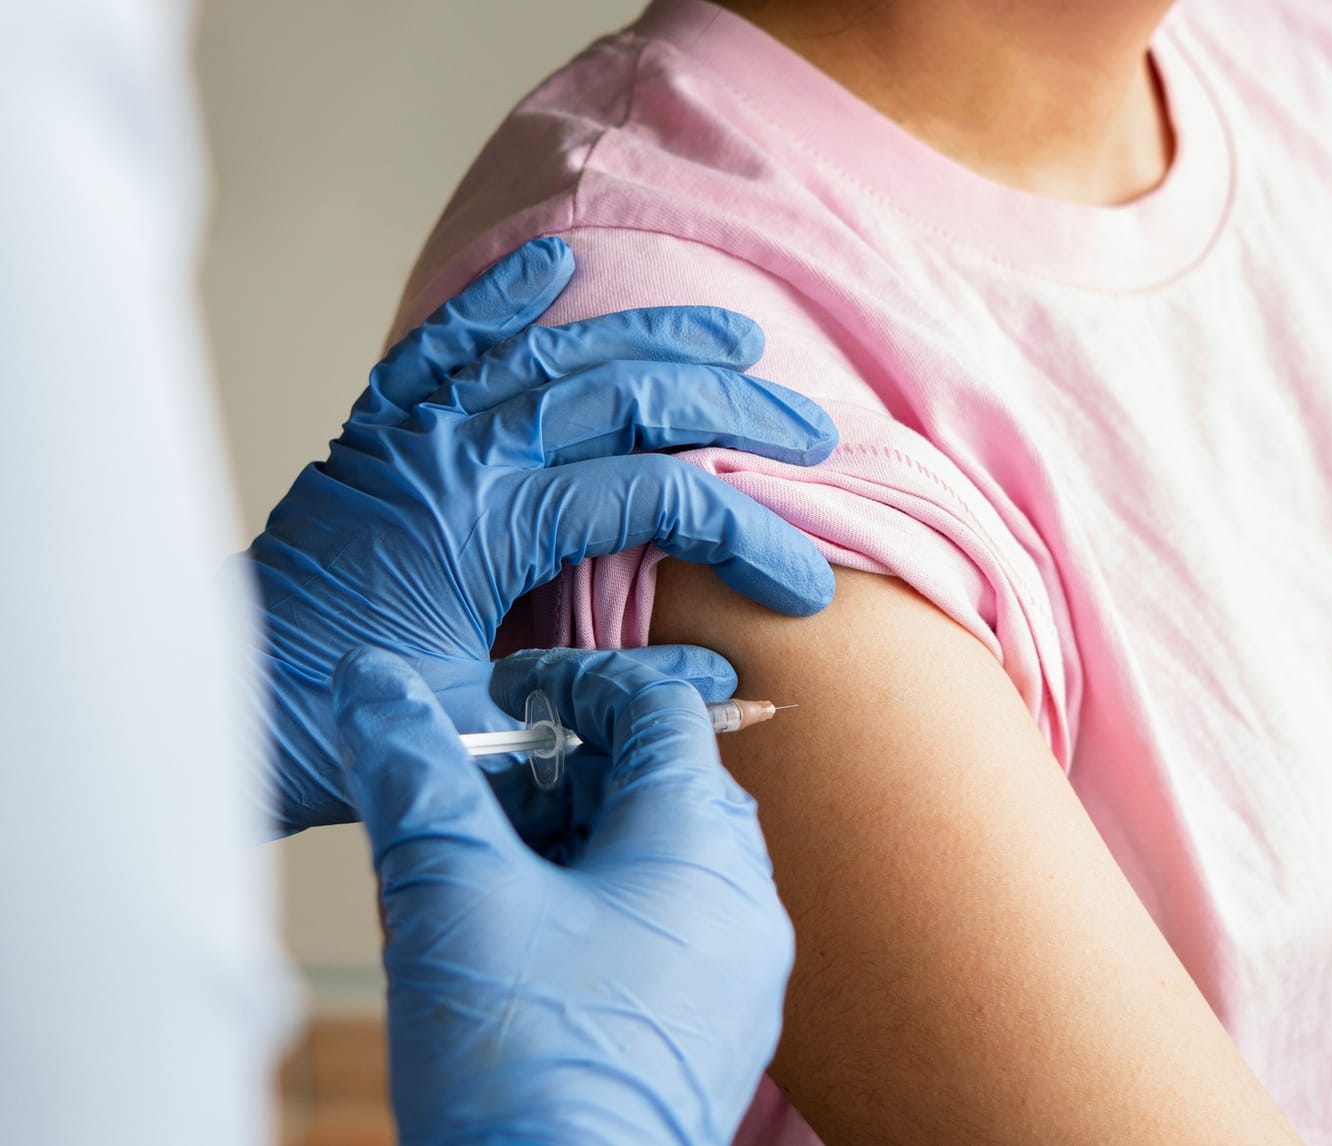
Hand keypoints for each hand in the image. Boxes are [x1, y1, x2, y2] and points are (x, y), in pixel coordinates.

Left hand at [249, 236, 836, 832]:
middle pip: (624, 396)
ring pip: (554, 351)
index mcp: (492, 520)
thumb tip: (728, 682)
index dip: (749, 535)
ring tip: (734, 338)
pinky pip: (445, 345)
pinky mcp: (382, 435)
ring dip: (651, 337)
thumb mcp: (497, 727)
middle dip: (730, 409)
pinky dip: (499, 300)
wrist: (226, 705)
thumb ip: (617, 696)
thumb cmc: (350, 726)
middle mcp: (459, 451)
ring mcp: (417, 432)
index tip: (803, 584)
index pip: (657, 500)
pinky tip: (549, 263)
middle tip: (808, 429)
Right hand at [333, 647, 792, 1145]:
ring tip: (483, 867)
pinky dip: (598, 909)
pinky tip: (519, 941)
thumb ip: (414, 773)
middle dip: (565, 770)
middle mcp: (743, 901)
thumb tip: (375, 683)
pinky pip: (666, 935)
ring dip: (574, 843)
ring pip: (660, 863)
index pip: (663, 710)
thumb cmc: (522, 1064)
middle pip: (663, 785)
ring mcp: (737, 975)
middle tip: (478, 786)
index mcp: (700, 845)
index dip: (580, 684)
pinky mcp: (712, 1035)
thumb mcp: (447, 892)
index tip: (507, 697)